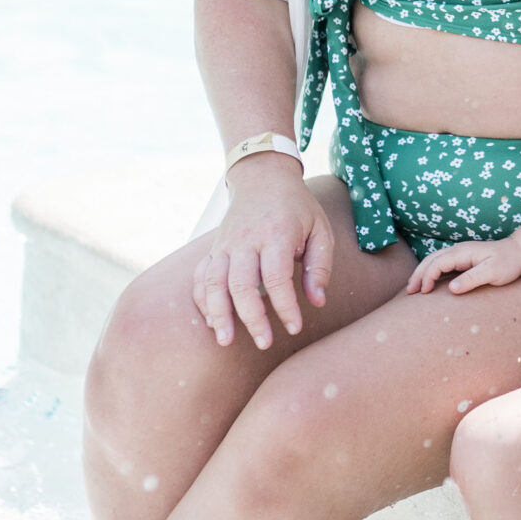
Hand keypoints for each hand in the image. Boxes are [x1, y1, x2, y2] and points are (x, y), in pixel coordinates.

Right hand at [193, 155, 331, 349]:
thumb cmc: (297, 208)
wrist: (263, 177)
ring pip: (213, 282)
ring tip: (226, 340)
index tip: (294, 327)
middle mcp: (246, 240)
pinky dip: (202, 299)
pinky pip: (200, 276)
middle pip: (241, 284)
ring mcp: (225, 244)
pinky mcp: (213, 248)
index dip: (285, 306)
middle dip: (251, 317)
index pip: (277, 277)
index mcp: (276, 234)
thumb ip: (320, 267)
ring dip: (218, 313)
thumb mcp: (320, 230)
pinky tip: (211, 320)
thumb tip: (317, 302)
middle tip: (264, 342)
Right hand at [406, 235, 520, 295]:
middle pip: (430, 260)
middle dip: (418, 274)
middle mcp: (458, 251)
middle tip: (409, 292)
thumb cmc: (508, 263)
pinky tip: (428, 283)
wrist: (520, 252)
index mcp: (462, 252)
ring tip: (413, 288)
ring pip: (434, 261)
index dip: (427, 277)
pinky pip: (441, 265)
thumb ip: (472, 279)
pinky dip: (430, 272)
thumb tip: (451, 288)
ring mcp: (460, 254)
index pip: (437, 263)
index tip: (424, 292)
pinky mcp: (463, 260)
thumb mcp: (493, 273)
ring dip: (422, 273)